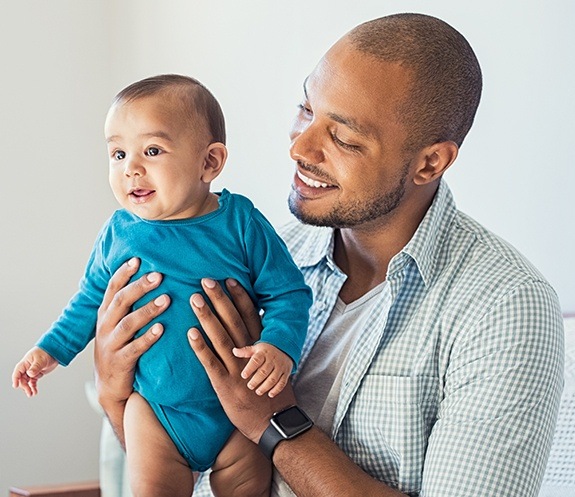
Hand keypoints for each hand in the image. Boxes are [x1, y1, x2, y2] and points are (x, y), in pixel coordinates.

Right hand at [12, 347, 57, 396]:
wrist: (55, 351)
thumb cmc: (46, 352)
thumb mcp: (40, 360)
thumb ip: (35, 367)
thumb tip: (30, 374)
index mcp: (25, 363)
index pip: (17, 372)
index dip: (15, 379)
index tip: (16, 386)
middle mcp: (27, 368)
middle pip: (22, 379)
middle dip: (24, 386)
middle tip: (28, 392)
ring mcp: (32, 371)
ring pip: (27, 381)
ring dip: (28, 388)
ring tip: (31, 394)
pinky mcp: (37, 373)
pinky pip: (33, 381)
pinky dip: (33, 386)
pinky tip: (35, 391)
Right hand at [94, 257, 168, 407]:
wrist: (109, 386)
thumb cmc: (120, 347)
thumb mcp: (118, 323)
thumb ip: (129, 304)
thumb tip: (152, 275)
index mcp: (105, 313)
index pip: (112, 288)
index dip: (124, 273)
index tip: (138, 259)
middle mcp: (105, 326)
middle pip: (121, 301)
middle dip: (139, 287)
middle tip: (159, 276)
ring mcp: (110, 344)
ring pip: (128, 324)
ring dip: (147, 310)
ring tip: (166, 300)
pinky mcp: (119, 362)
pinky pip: (134, 348)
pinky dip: (147, 338)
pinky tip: (161, 329)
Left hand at [187, 278, 295, 443]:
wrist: (272, 423)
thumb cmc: (270, 392)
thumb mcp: (271, 365)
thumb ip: (260, 346)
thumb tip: (253, 327)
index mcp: (260, 348)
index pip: (250, 316)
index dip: (239, 297)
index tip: (230, 278)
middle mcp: (249, 355)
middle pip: (233, 321)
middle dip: (220, 299)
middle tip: (207, 280)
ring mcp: (237, 369)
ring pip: (221, 337)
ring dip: (207, 317)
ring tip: (195, 299)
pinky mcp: (224, 384)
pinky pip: (210, 363)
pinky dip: (201, 347)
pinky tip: (190, 333)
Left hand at [233, 342, 292, 397]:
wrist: (285, 348)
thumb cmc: (266, 351)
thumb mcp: (256, 348)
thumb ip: (245, 351)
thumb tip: (234, 351)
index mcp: (263, 353)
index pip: (256, 360)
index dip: (250, 368)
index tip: (243, 375)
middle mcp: (272, 360)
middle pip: (264, 371)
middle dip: (256, 380)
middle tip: (250, 386)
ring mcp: (280, 367)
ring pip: (273, 378)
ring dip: (265, 386)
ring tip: (258, 392)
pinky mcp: (286, 373)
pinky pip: (282, 382)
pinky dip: (277, 389)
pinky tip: (270, 394)